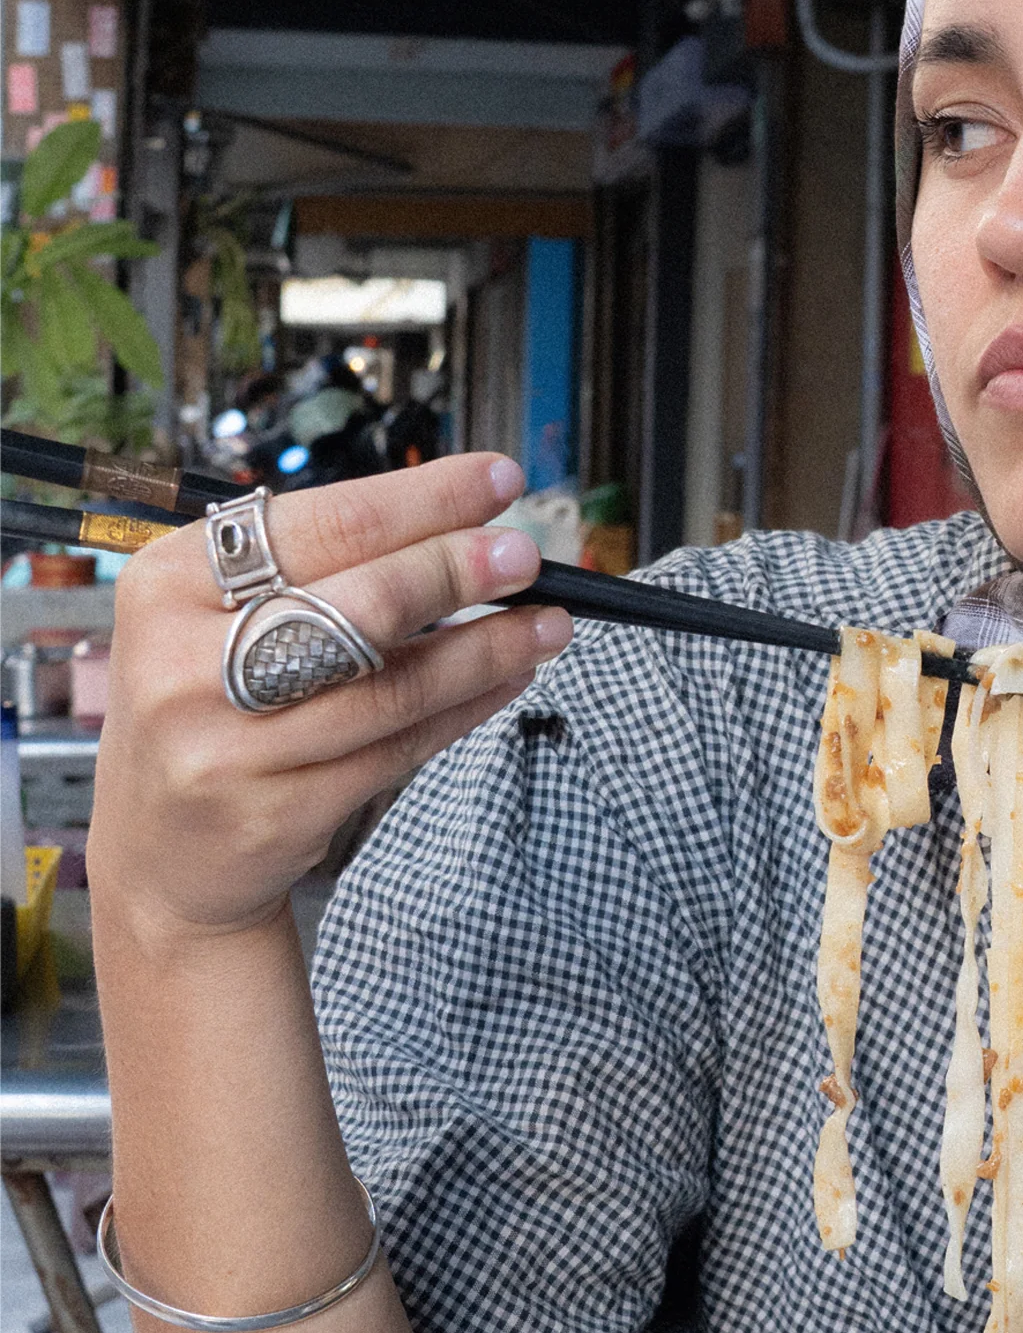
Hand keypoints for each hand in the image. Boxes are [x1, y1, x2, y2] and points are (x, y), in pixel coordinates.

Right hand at [88, 454, 570, 942]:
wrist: (166, 852)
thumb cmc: (209, 707)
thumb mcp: (217, 618)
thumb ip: (315, 571)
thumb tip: (458, 525)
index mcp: (170, 583)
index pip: (322, 525)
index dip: (422, 500)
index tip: (497, 481)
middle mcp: (188, 663)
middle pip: (358, 604)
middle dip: (458, 570)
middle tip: (526, 556)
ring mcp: (231, 746)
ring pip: (391, 687)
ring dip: (485, 651)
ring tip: (546, 625)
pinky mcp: (277, 812)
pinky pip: (398, 748)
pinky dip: (465, 708)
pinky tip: (506, 680)